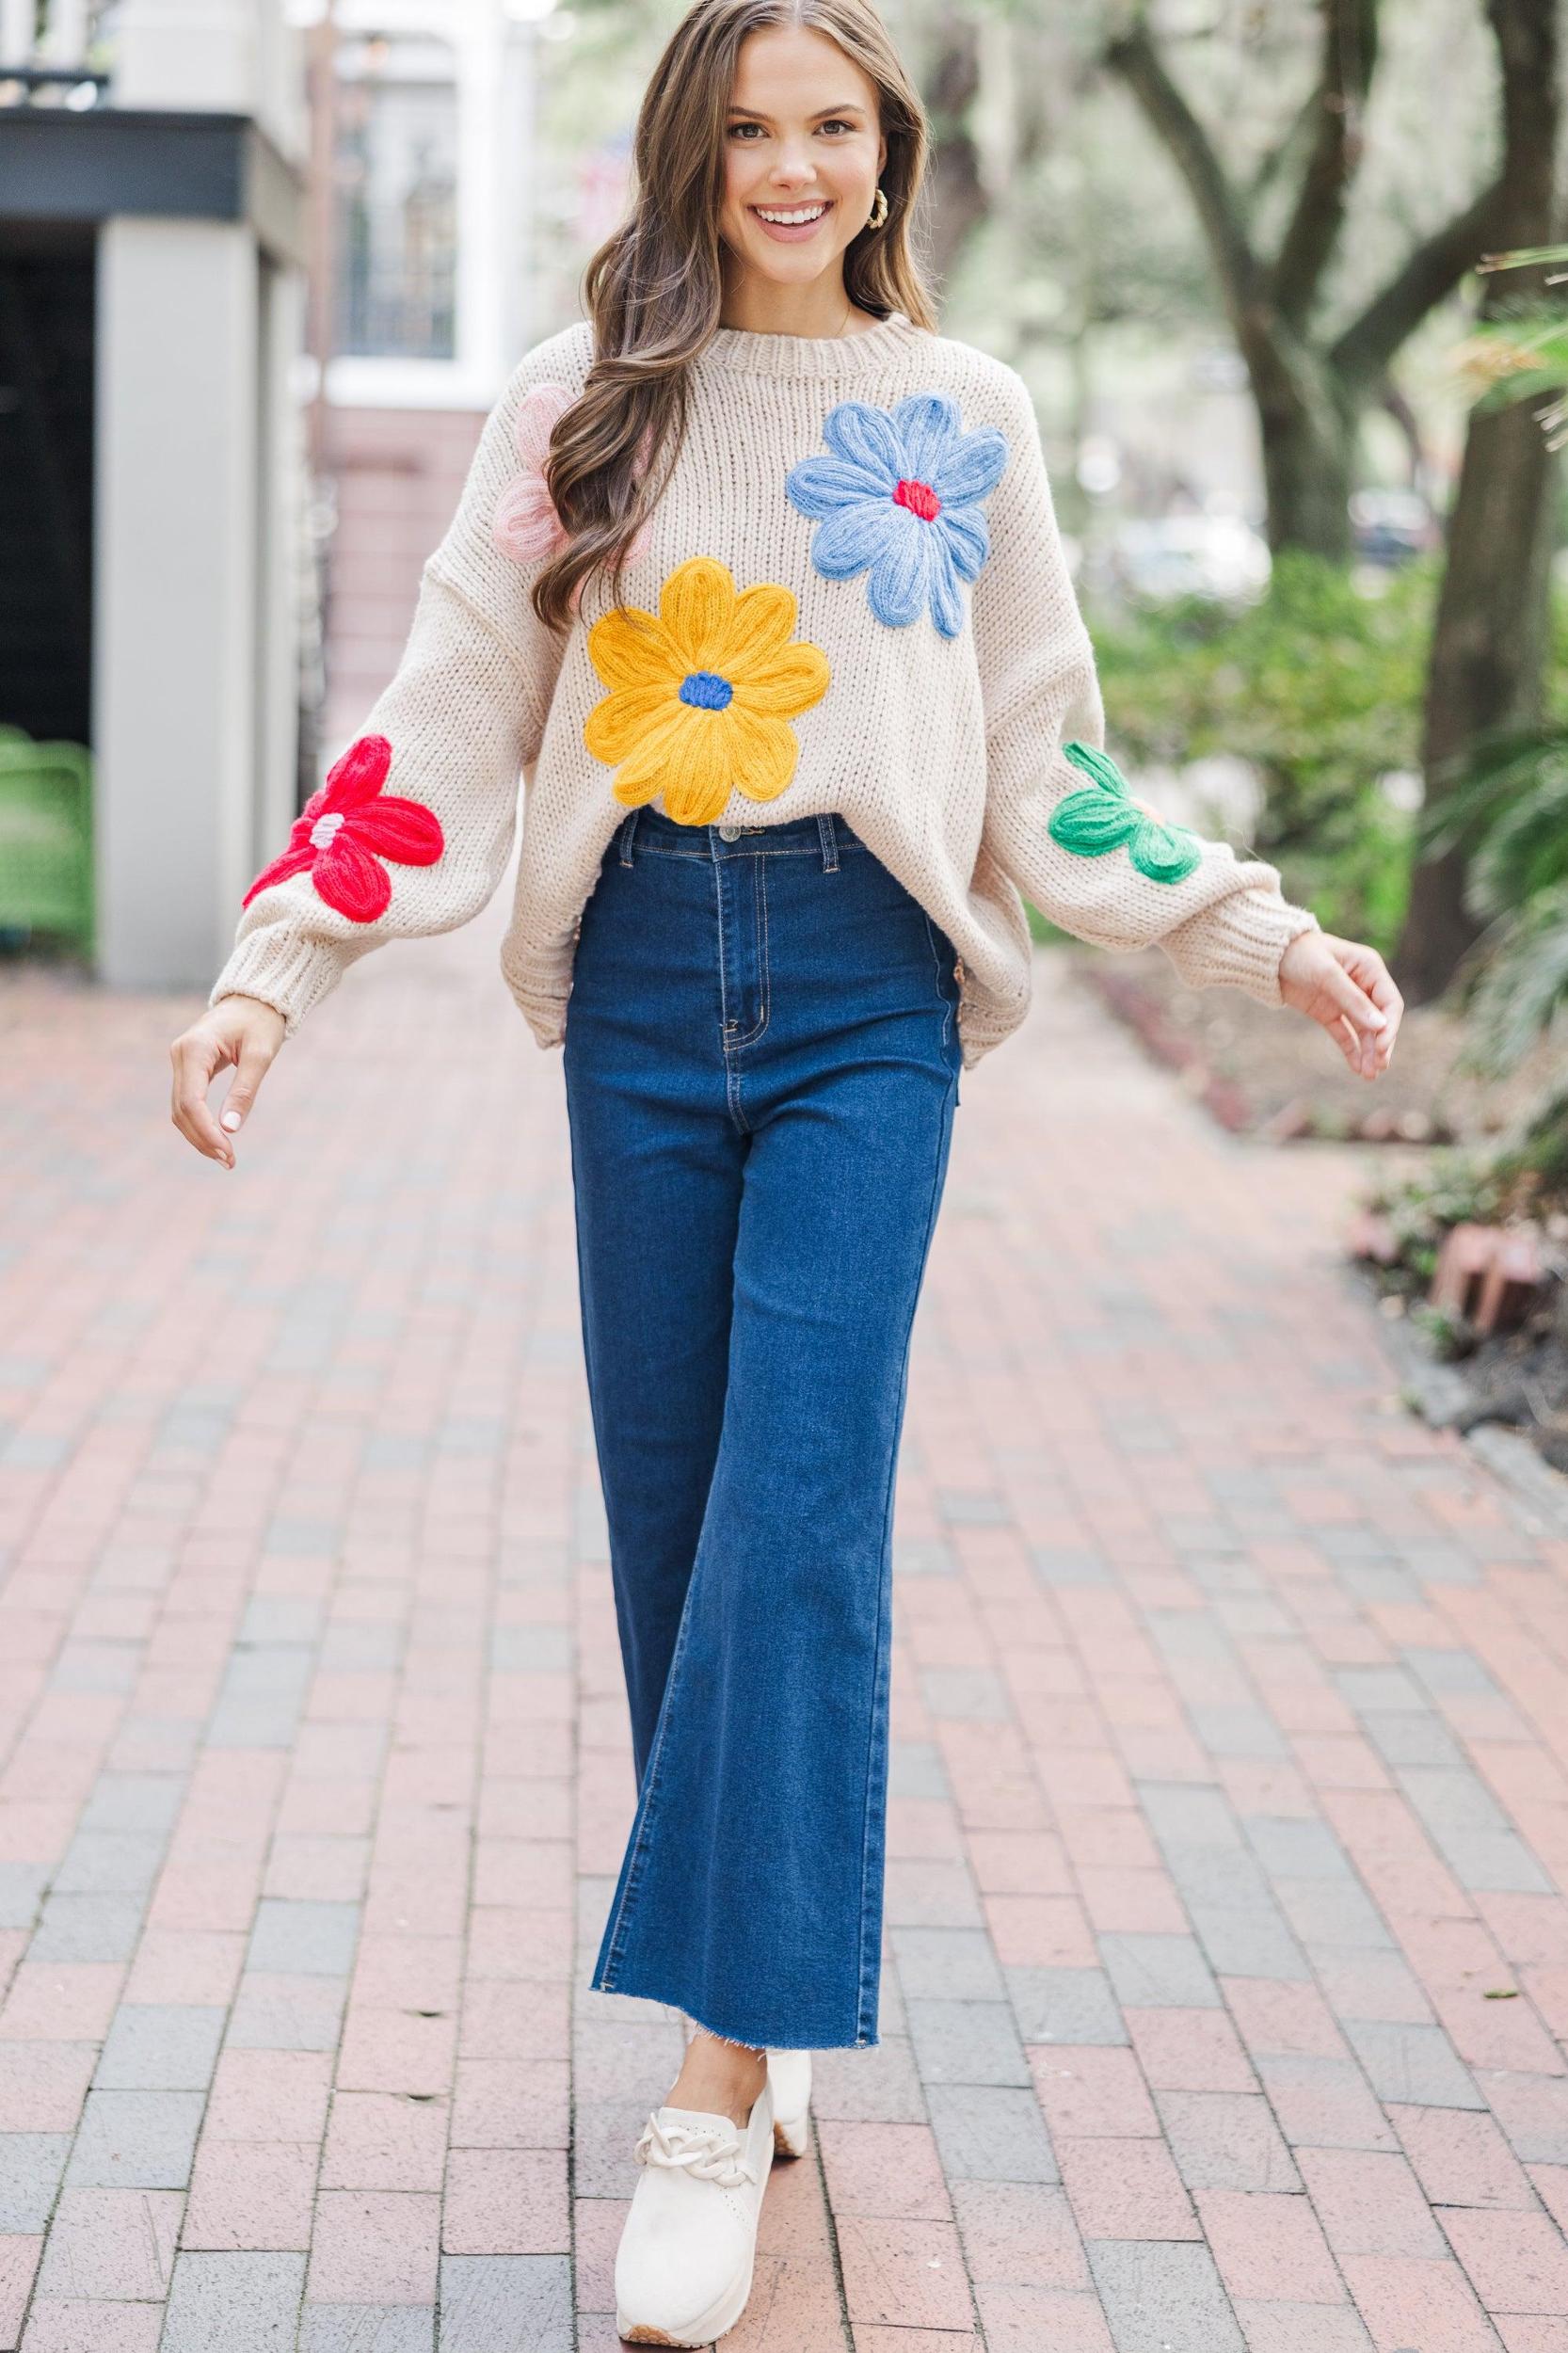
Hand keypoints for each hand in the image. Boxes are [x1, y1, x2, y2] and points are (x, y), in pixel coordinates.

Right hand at [169, 995, 285, 1166]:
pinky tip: (218, 1139)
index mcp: (194, 1049)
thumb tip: (230, 1129)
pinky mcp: (188, 1068)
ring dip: (200, 1135)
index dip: (206, 1131)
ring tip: (226, 1157)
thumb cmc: (261, 1022)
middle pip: (181, 1109)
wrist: (255, 999)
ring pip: (180, 1109)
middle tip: (230, 1162)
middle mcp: (180, 1054)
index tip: (227, 1153)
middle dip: (203, 1138)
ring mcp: (180, 1061)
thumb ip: (245, 1091)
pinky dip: (200, 1123)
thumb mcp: (260, 1055)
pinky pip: (187, 1102)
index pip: (190, 1101)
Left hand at [1278, 929, 1401, 1079]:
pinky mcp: (1328, 1012)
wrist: (1267, 955)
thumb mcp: (1326, 975)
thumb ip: (1353, 1000)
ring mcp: (1345, 1000)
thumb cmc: (1300, 954)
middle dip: (1380, 1044)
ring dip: (1367, 1052)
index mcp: (1369, 968)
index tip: (1382, 1049)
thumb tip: (1381, 1026)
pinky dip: (1351, 1050)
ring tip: (1369, 1075)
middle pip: (1379, 1020)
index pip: (1389, 1002)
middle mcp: (1362, 985)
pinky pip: (1344, 1034)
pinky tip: (1357, 1069)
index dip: (1390, 1027)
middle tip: (1378, 1067)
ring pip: (1363, 1031)